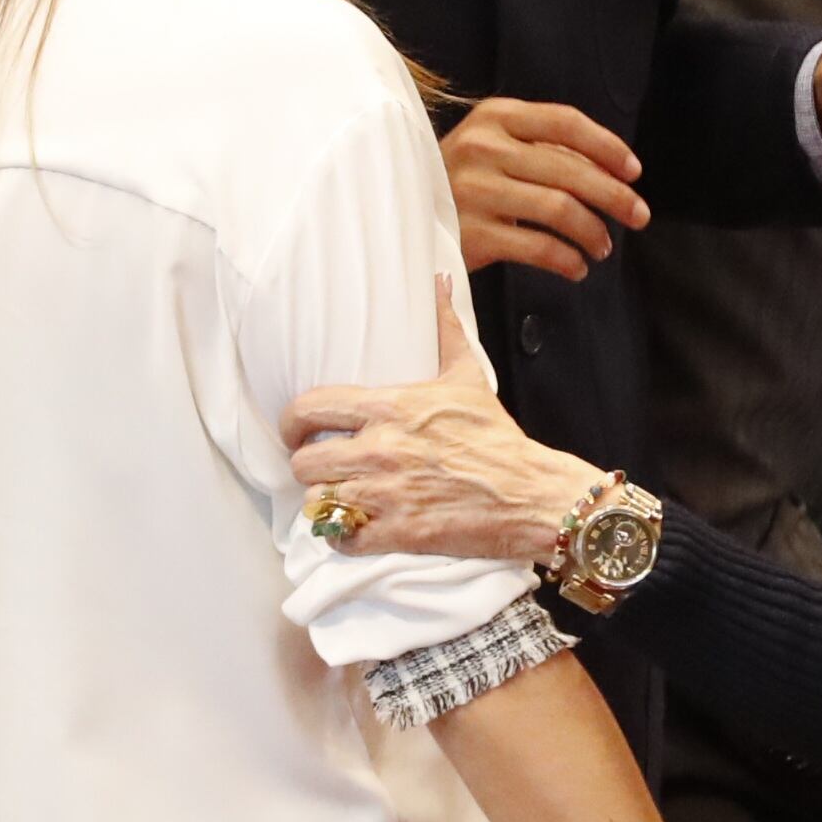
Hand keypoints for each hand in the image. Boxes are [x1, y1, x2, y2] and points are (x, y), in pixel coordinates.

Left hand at [286, 284, 601, 562]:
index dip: (292, 422)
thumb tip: (441, 283)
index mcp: (390, 407)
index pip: (309, 408)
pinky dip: (342, 536)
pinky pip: (341, 538)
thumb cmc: (496, 437)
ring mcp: (385, 494)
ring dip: (325, 501)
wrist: (528, 493)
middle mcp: (380, 449)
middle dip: (308, 466)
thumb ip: (446, 328)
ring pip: (317, 501)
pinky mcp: (397, 532)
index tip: (298, 431)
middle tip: (322, 467)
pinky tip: (354, 527)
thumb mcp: (468, 376)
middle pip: (303, 462)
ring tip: (339, 496)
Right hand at [444, 98, 648, 280]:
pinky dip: (566, 259)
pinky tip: (576, 267)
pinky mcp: (469, 232)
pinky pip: (536, 246)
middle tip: (639, 216)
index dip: (608, 147)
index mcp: (496, 116)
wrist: (399, 211)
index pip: (565, 122)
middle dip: (614, 196)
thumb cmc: (462, 179)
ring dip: (593, 232)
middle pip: (569, 169)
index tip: (635, 172)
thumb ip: (544, 149)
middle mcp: (482, 147)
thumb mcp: (495, 145)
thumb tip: (611, 172)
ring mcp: (473, 190)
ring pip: (558, 209)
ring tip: (603, 247)